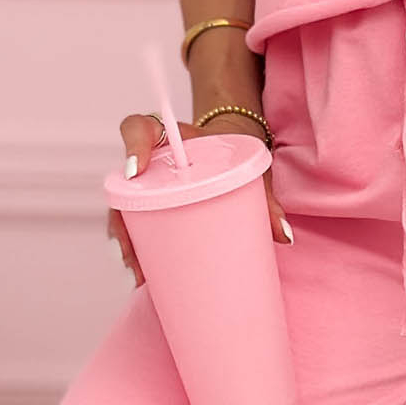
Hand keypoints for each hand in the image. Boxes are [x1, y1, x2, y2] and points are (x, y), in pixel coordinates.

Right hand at [106, 108, 292, 284]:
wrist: (234, 156)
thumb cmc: (236, 158)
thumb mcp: (251, 170)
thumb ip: (266, 198)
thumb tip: (283, 236)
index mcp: (170, 139)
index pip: (138, 128)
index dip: (132, 146)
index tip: (134, 171)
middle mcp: (153, 163)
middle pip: (123, 185)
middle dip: (123, 222)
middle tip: (132, 252)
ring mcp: (151, 188)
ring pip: (126, 211)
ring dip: (128, 244)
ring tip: (140, 273)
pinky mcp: (156, 209)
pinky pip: (140, 227)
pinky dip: (141, 252)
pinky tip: (145, 276)